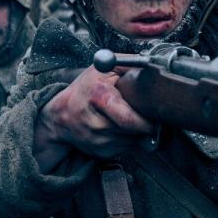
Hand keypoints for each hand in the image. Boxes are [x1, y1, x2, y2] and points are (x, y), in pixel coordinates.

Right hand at [34, 66, 154, 171]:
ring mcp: (98, 141)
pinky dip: (128, 139)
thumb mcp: (103, 69)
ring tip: (127, 117)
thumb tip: (153, 70)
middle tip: (149, 117)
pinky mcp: (101, 152)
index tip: (155, 115)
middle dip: (145, 125)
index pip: (129, 119)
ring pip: (133, 140)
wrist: (61, 115)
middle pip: (134, 131)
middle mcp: (96, 123)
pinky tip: (118, 127)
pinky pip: (126, 147)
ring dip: (136, 132)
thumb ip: (128, 65)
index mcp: (99, 97)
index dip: (146, 121)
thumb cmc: (86, 88)